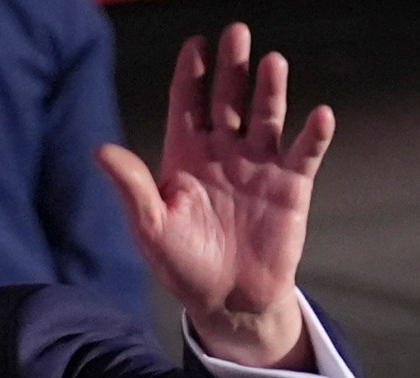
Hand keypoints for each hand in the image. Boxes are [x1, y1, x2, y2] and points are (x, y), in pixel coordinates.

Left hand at [96, 24, 332, 370]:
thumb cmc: (183, 266)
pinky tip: (319, 115)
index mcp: (186, 156)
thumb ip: (132, 187)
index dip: (191, 74)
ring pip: (266, 117)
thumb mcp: (150, 228)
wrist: (227, 301)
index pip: (187, 103)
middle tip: (236, 33)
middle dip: (232, 68)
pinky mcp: (291, 185)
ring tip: (272, 62)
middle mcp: (223, 152)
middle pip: (228, 99)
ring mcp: (259, 165)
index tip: (195, 43)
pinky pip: (304, 153)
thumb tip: (100, 150)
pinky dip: (313, 134)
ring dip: (270, 90)